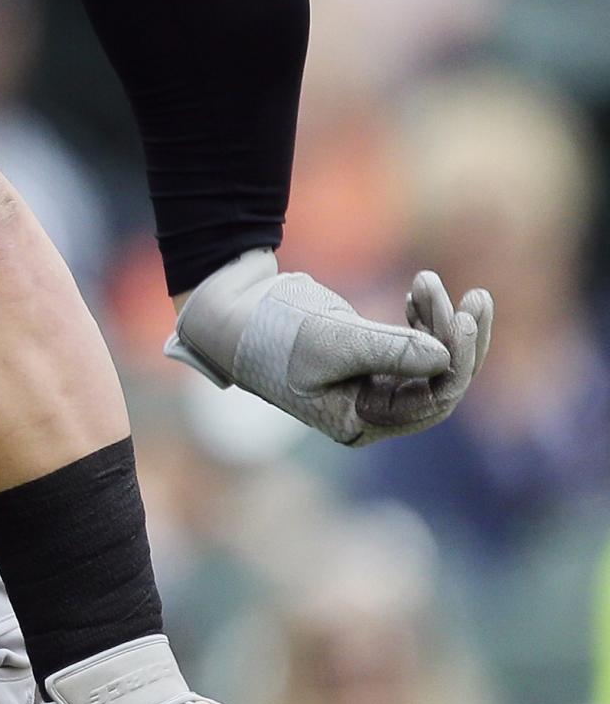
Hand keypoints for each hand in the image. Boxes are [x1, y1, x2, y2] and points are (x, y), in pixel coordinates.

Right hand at [166, 250, 489, 445]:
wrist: (229, 310)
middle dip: (459, 340)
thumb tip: (449, 355)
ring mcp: (371, 385)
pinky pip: (416, 345)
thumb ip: (389, 350)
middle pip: (442, 383)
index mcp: (358, 422)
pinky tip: (418, 292)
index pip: (431, 400)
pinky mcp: (369, 358)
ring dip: (443, 322)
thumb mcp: (328, 340)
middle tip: (474, 297)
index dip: (455, 360)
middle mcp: (371, 412)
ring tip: (429, 281)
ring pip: (434, 362)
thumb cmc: (269, 331)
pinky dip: (423, 318)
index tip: (461, 316)